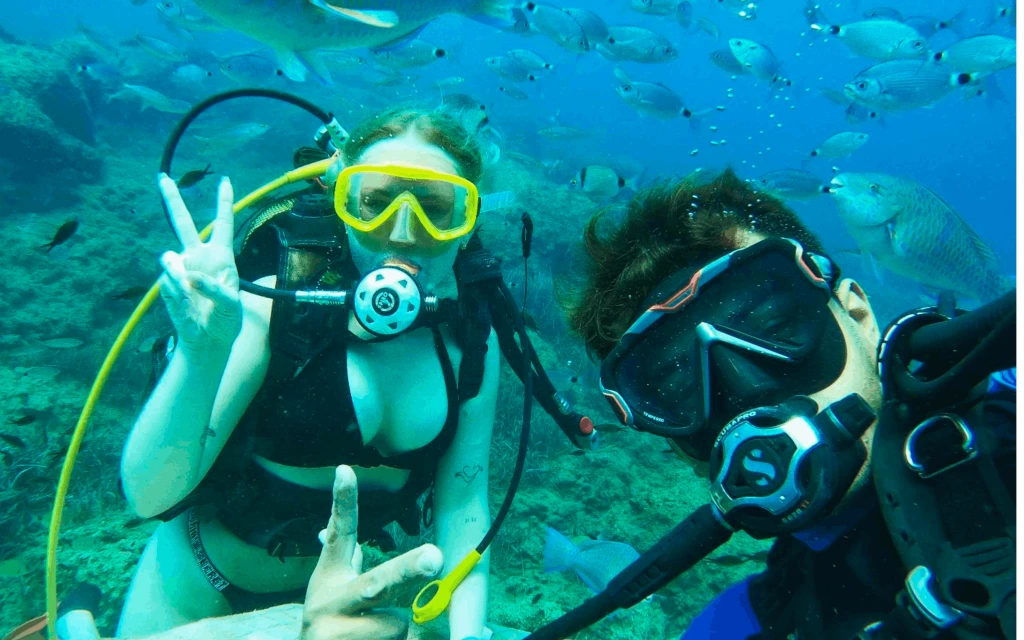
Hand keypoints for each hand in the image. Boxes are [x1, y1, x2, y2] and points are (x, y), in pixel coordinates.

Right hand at [157, 174, 242, 352]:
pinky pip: (168, 282)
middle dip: (173, 200)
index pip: (223, 225)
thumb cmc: (224, 320)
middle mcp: (199, 257)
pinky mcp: (167, 283)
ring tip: (191, 295)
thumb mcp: (230, 306)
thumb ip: (216, 289)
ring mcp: (180, 269)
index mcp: (221, 257)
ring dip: (179, 275)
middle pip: (184, 224)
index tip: (225, 181)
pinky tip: (186, 305)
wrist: (206, 340)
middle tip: (163, 177)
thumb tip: (190, 275)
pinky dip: (178, 294)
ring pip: (170, 258)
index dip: (224, 204)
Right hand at [301, 466, 443, 639]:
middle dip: (408, 569)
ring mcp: (334, 632)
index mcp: (330, 579)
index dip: (344, 503)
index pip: (339, 534)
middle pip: (378, 584)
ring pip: (398, 625)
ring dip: (397, 633)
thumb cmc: (332, 624)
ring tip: (369, 639)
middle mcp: (329, 603)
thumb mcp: (332, 591)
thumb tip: (330, 522)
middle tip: (435, 557)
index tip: (346, 470)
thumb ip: (347, 560)